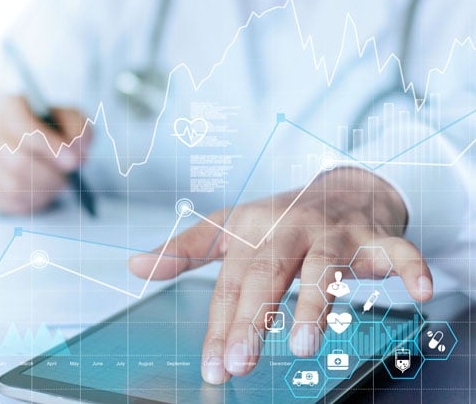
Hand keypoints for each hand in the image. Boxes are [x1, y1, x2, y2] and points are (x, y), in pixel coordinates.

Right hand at [0, 94, 90, 213]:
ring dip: (42, 191)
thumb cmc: (49, 127)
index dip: (50, 147)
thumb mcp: (69, 118)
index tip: (73, 162)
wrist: (25, 140)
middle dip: (49, 175)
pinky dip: (30, 202)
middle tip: (67, 180)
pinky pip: (7, 201)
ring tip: (55, 184)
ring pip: (13, 186)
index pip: (22, 127)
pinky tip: (41, 191)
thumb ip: (78, 128)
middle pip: (17, 162)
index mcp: (6, 105)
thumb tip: (76, 151)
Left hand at [128, 167, 431, 383]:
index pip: (229, 285)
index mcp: (252, 231)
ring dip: (313, 304)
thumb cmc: (278, 219)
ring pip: (323, 267)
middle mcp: (290, 228)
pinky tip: (419, 293)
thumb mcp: (228, 229)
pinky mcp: (375, 236)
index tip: (212, 367)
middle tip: (240, 362)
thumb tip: (133, 265)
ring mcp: (333, 231)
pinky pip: (397, 250)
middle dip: (252, 320)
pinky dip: (410, 267)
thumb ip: (184, 250)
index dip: (219, 326)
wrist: (343, 186)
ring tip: (302, 346)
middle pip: (267, 275)